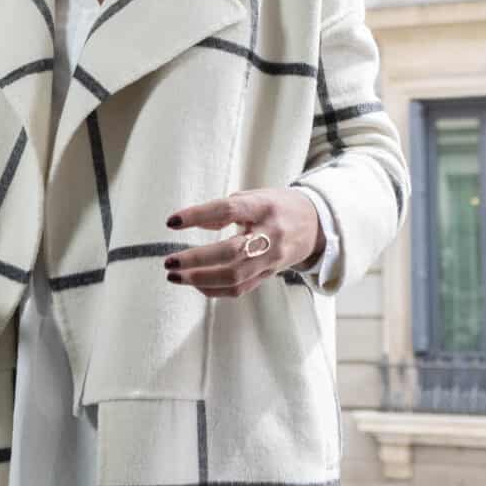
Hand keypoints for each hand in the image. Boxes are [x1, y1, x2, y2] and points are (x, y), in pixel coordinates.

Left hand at [163, 190, 323, 298]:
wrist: (316, 224)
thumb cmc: (277, 206)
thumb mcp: (255, 197)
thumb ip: (225, 210)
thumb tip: (194, 223)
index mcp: (264, 207)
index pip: (228, 210)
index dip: (198, 215)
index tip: (172, 222)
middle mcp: (270, 234)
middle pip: (231, 252)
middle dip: (196, 259)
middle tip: (170, 262)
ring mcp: (271, 258)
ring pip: (234, 276)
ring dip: (200, 279)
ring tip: (175, 275)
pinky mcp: (270, 275)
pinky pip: (240, 288)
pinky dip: (214, 289)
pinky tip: (195, 283)